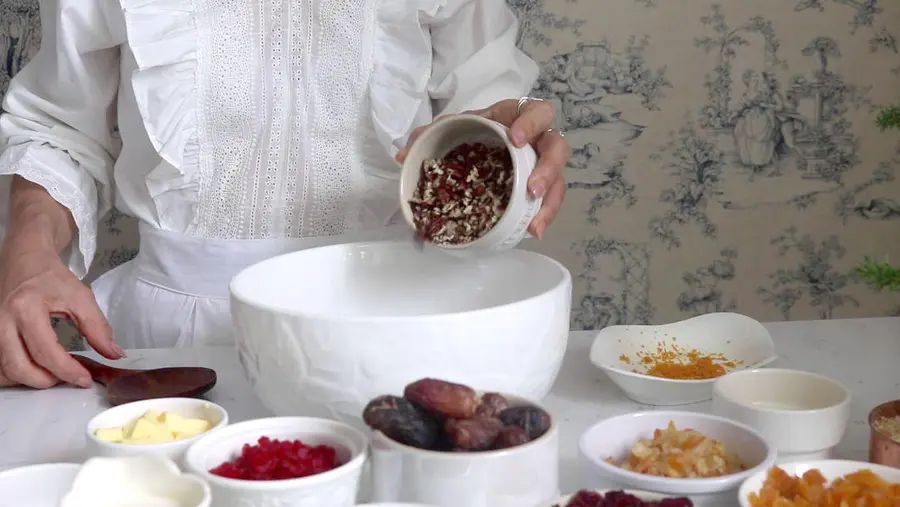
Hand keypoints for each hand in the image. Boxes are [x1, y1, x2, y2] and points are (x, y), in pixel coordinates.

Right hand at [0, 241, 121, 388]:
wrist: (25, 259)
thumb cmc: (51, 277)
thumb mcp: (80, 297)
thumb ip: (97, 327)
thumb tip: (113, 353)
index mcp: (26, 308)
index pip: (45, 351)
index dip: (67, 371)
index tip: (84, 380)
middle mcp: (2, 320)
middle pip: (19, 367)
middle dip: (46, 380)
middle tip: (68, 379)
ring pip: (4, 370)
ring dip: (29, 381)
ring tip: (54, 375)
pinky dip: (15, 374)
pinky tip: (35, 370)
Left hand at [397, 98, 569, 238]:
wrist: (480, 143)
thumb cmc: (474, 131)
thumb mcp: (454, 127)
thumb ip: (430, 134)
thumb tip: (403, 156)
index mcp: (518, 117)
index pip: (537, 112)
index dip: (531, 124)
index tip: (516, 139)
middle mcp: (538, 140)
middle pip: (558, 148)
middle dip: (548, 168)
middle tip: (531, 189)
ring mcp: (541, 165)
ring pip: (559, 180)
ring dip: (549, 202)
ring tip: (534, 222)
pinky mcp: (540, 187)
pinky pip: (550, 201)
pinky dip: (543, 216)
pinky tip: (533, 231)